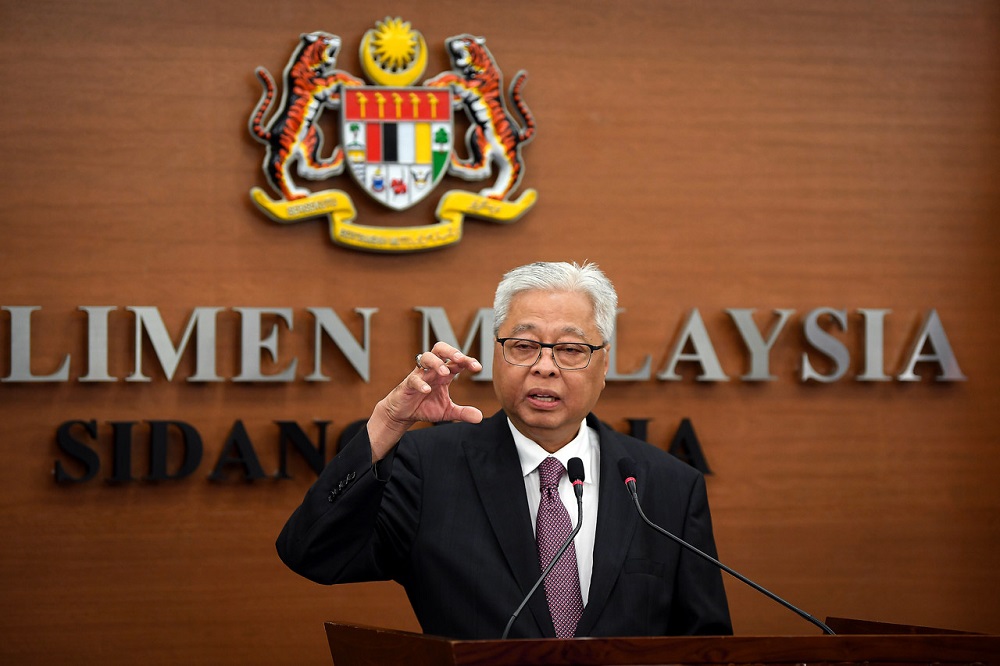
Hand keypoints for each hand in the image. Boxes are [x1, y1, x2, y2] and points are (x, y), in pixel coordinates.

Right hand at [367, 342, 483, 460]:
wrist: (403, 413)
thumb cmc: (424, 406)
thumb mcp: (447, 411)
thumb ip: (463, 413)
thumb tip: (479, 417)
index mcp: (444, 373)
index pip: (457, 361)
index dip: (467, 361)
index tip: (477, 367)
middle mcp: (432, 370)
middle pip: (440, 349)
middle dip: (451, 351)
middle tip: (460, 359)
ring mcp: (420, 375)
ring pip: (427, 358)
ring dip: (437, 363)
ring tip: (445, 373)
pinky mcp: (408, 384)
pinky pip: (414, 379)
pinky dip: (421, 383)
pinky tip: (427, 390)